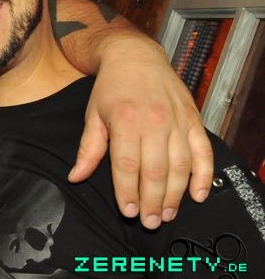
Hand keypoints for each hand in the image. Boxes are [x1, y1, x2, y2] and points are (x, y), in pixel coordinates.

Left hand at [68, 37, 213, 229]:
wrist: (135, 57)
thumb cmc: (111, 88)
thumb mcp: (93, 115)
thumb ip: (89, 149)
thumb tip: (75, 177)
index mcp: (126, 121)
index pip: (127, 165)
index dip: (127, 192)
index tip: (127, 211)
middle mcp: (154, 122)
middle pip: (155, 170)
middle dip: (151, 201)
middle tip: (149, 222)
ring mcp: (177, 121)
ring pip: (180, 166)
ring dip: (175, 195)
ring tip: (166, 214)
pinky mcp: (193, 120)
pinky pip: (203, 152)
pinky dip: (203, 176)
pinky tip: (197, 195)